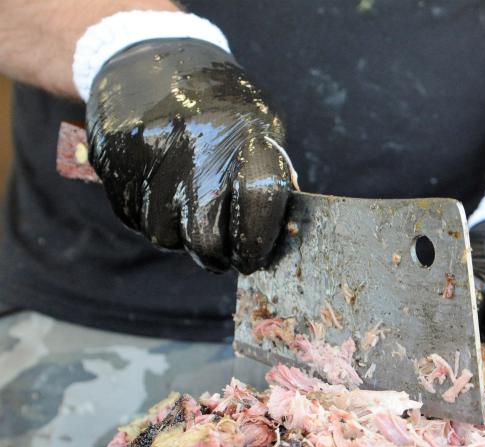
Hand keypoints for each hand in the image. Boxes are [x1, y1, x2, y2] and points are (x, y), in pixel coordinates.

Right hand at [86, 38, 291, 273]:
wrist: (145, 54)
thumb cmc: (217, 100)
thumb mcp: (260, 123)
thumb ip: (271, 176)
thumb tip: (276, 234)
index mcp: (243, 137)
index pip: (258, 207)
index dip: (256, 245)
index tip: (254, 258)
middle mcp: (195, 148)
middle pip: (205, 239)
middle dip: (215, 256)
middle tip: (222, 253)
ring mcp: (149, 156)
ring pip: (164, 235)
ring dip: (178, 235)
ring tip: (187, 208)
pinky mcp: (113, 162)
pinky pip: (131, 217)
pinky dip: (148, 216)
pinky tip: (159, 192)